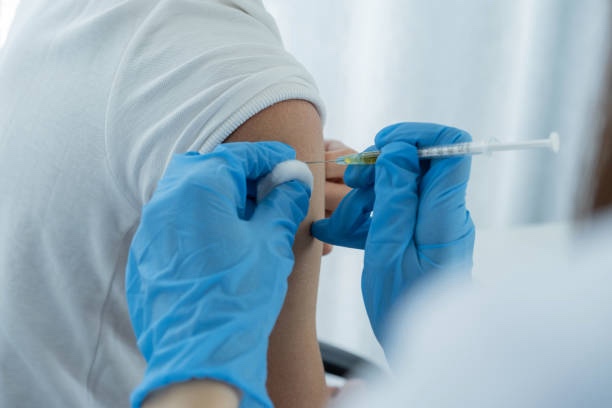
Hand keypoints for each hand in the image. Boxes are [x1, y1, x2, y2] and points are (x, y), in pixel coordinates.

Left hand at [126, 142, 311, 407]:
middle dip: (237, 173)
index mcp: (199, 188)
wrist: (200, 354)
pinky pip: (173, 221)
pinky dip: (198, 219)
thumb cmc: (238, 295)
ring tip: (246, 219)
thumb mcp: (270, 242)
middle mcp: (166, 201)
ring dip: (217, 195)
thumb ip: (282, 203)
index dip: (266, 155)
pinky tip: (220, 242)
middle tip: (265, 191)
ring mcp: (151, 229)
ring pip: (185, 193)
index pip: (236, 155)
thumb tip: (293, 182)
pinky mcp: (145, 254)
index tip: (285, 161)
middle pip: (205, 168)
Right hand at [312, 123, 474, 342]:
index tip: (381, 147)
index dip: (415, 137)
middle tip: (351, 186)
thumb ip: (395, 197)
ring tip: (338, 223)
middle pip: (419, 163)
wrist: (422, 346)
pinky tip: (342, 231)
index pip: (451, 147)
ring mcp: (434, 223)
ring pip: (402, 185)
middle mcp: (445, 212)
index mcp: (443, 214)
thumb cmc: (403, 307)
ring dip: (367, 196)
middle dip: (380, 168)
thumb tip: (400, 151)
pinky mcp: (423, 235)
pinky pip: (398, 210)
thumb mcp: (388, 250)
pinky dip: (370, 216)